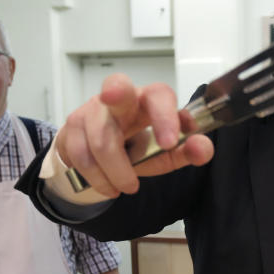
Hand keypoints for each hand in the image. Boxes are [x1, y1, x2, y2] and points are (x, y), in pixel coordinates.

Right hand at [56, 73, 214, 197]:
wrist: (99, 154)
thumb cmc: (137, 147)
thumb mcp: (166, 153)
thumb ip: (188, 151)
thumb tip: (202, 148)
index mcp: (148, 100)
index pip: (159, 95)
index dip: (165, 115)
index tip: (171, 142)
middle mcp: (119, 99)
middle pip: (116, 87)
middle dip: (116, 92)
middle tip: (117, 104)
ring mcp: (91, 111)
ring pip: (101, 140)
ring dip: (118, 171)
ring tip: (128, 186)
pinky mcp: (71, 128)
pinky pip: (82, 156)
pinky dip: (99, 178)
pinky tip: (109, 186)